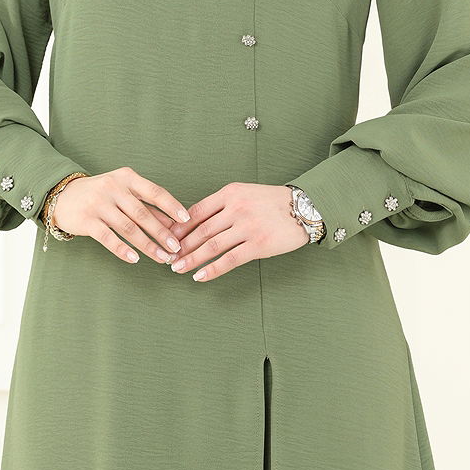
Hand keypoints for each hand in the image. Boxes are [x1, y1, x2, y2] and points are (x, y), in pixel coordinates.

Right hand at [52, 166, 191, 265]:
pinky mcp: (86, 220)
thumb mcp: (123, 193)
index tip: (186, 220)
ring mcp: (99, 203)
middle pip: (143, 213)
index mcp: (127, 178)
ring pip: (128, 228)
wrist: (62, 195)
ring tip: (162, 258)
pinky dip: (123, 249)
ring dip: (148, 245)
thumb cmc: (100, 195)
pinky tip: (135, 259)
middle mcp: (113, 187)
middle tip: (176, 248)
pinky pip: (108, 237)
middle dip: (162, 233)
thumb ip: (146, 206)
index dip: (172, 206)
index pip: (154, 192)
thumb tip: (172, 224)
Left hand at [162, 182, 308, 281]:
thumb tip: (194, 222)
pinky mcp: (258, 245)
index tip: (166, 237)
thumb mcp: (245, 193)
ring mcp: (247, 227)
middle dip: (181, 245)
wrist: (304, 208)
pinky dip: (212, 269)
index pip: (196, 211)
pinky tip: (199, 276)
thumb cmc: (272, 202)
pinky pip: (229, 259)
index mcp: (230, 193)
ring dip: (191, 259)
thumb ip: (222, 205)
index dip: (179, 226)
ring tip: (177, 268)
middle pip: (200, 230)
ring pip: (211, 246)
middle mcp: (236, 208)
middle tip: (167, 257)